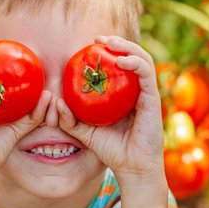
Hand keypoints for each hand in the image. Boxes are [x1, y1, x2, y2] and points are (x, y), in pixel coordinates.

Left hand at [56, 36, 165, 188]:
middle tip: (98, 38)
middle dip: (117, 42)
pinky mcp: (153, 99)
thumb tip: (55, 102)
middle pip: (132, 56)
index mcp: (125, 94)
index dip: (108, 50)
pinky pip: (147, 74)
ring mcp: (147, 93)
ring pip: (142, 59)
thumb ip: (70, 119)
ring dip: (127, 46)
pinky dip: (136, 62)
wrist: (131, 168)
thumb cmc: (111, 150)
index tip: (90, 44)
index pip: (120, 65)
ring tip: (110, 43)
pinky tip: (122, 60)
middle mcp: (138, 90)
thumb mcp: (85, 132)